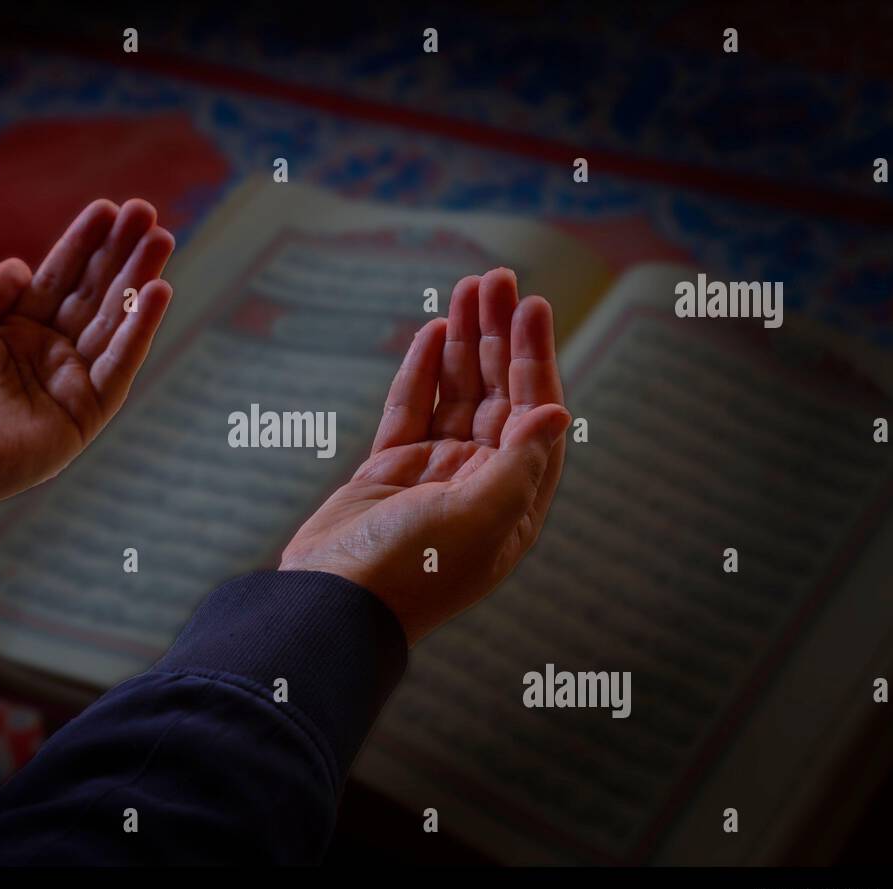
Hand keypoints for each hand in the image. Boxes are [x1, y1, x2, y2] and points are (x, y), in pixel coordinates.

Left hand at [0, 199, 174, 523]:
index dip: (85, 244)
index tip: (110, 208)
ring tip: (161, 238)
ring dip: (140, 280)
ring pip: (114, 323)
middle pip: (94, 295)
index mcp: (15, 332)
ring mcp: (69, 385)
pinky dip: (140, 330)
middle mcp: (48, 355)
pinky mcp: (85, 415)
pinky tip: (157, 292)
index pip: (60, 278)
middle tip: (147, 211)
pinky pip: (119, 366)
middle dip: (122, 254)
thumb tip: (22, 267)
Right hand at [280, 269, 570, 644]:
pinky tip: (433, 331)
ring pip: (455, 393)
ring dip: (464, 342)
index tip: (532, 307)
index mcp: (511, 502)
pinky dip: (421, 370)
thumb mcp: (477, 520)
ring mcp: (431, 475)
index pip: (533, 415)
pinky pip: (410, 409)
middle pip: (497, 395)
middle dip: (498, 337)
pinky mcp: (388, 471)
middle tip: (496, 280)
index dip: (534, 358)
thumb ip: (519, 464)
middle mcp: (477, 484)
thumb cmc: (411, 571)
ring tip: (468, 287)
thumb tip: (560, 412)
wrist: (333, 604)